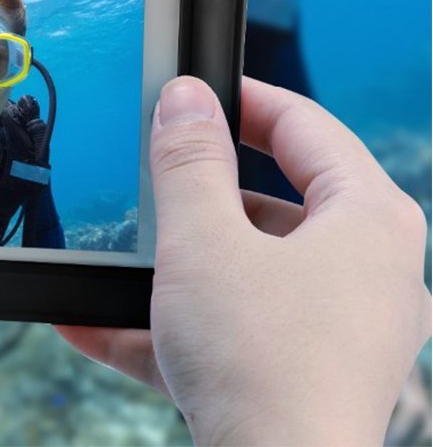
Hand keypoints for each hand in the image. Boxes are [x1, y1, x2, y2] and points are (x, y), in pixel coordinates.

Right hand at [56, 76, 430, 445]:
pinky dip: (175, 322)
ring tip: (112, 260)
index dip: (243, 100)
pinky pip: (235, 327)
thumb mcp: (202, 239)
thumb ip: (189, 158)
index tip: (192, 92)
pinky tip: (93, 323)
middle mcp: (369, 271)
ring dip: (174, 265)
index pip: (306, 126)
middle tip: (151, 170)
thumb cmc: (261, 366)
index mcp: (368, 221)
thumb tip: (186, 97)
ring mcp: (340, 327)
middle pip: (275, 199)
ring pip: (247, 267)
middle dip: (200, 191)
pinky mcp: (305, 372)